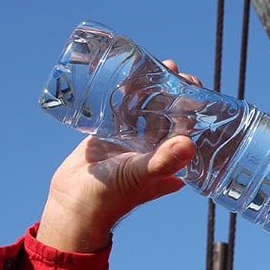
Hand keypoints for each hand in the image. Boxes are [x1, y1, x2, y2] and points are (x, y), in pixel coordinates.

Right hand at [36, 59, 201, 252]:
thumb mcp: (140, 176)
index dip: (194, 107)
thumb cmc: (110, 197)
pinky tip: (130, 76)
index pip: (187, 127)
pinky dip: (127, 94)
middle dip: (174, 92)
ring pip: (146, 109)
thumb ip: (163, 161)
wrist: (74, 203)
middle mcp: (153, 148)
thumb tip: (189, 143)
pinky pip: (122, 110)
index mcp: (168, 159)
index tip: (196, 85)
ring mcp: (131, 140)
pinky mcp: (109, 134)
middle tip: (174, 70)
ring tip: (156, 66)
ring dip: (152, 89)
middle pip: (169, 114)